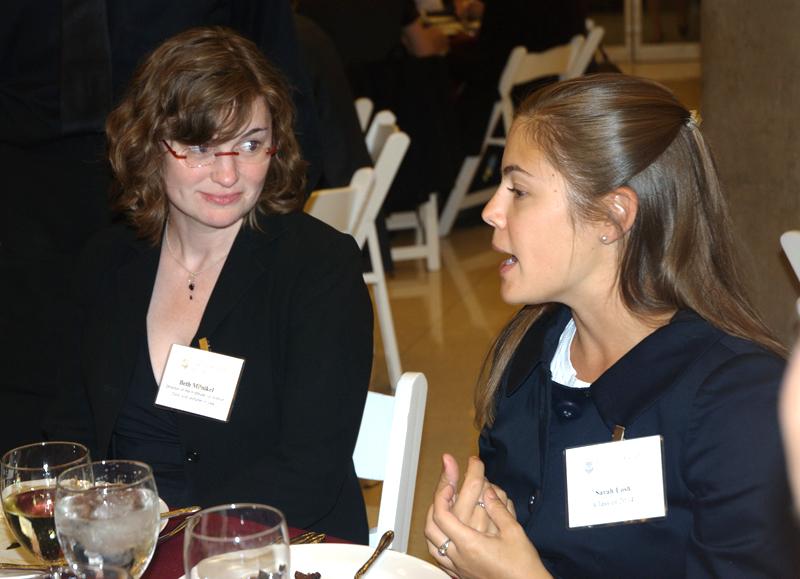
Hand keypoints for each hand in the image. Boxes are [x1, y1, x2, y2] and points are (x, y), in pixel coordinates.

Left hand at [425, 455, 548, 578]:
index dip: (442, 496)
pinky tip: (447, 535)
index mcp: (470, 545)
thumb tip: (488, 492)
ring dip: (433, 525)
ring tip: (442, 511)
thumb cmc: (523, 566)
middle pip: (431, 529)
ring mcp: (458, 568)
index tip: (450, 485)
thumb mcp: (514, 532)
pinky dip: (438, 542)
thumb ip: (498, 509)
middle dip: (434, 506)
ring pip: (432, 545)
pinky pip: (440, 558)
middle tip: (444, 493)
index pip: (442, 516)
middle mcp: (459, 558)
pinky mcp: (461, 576)